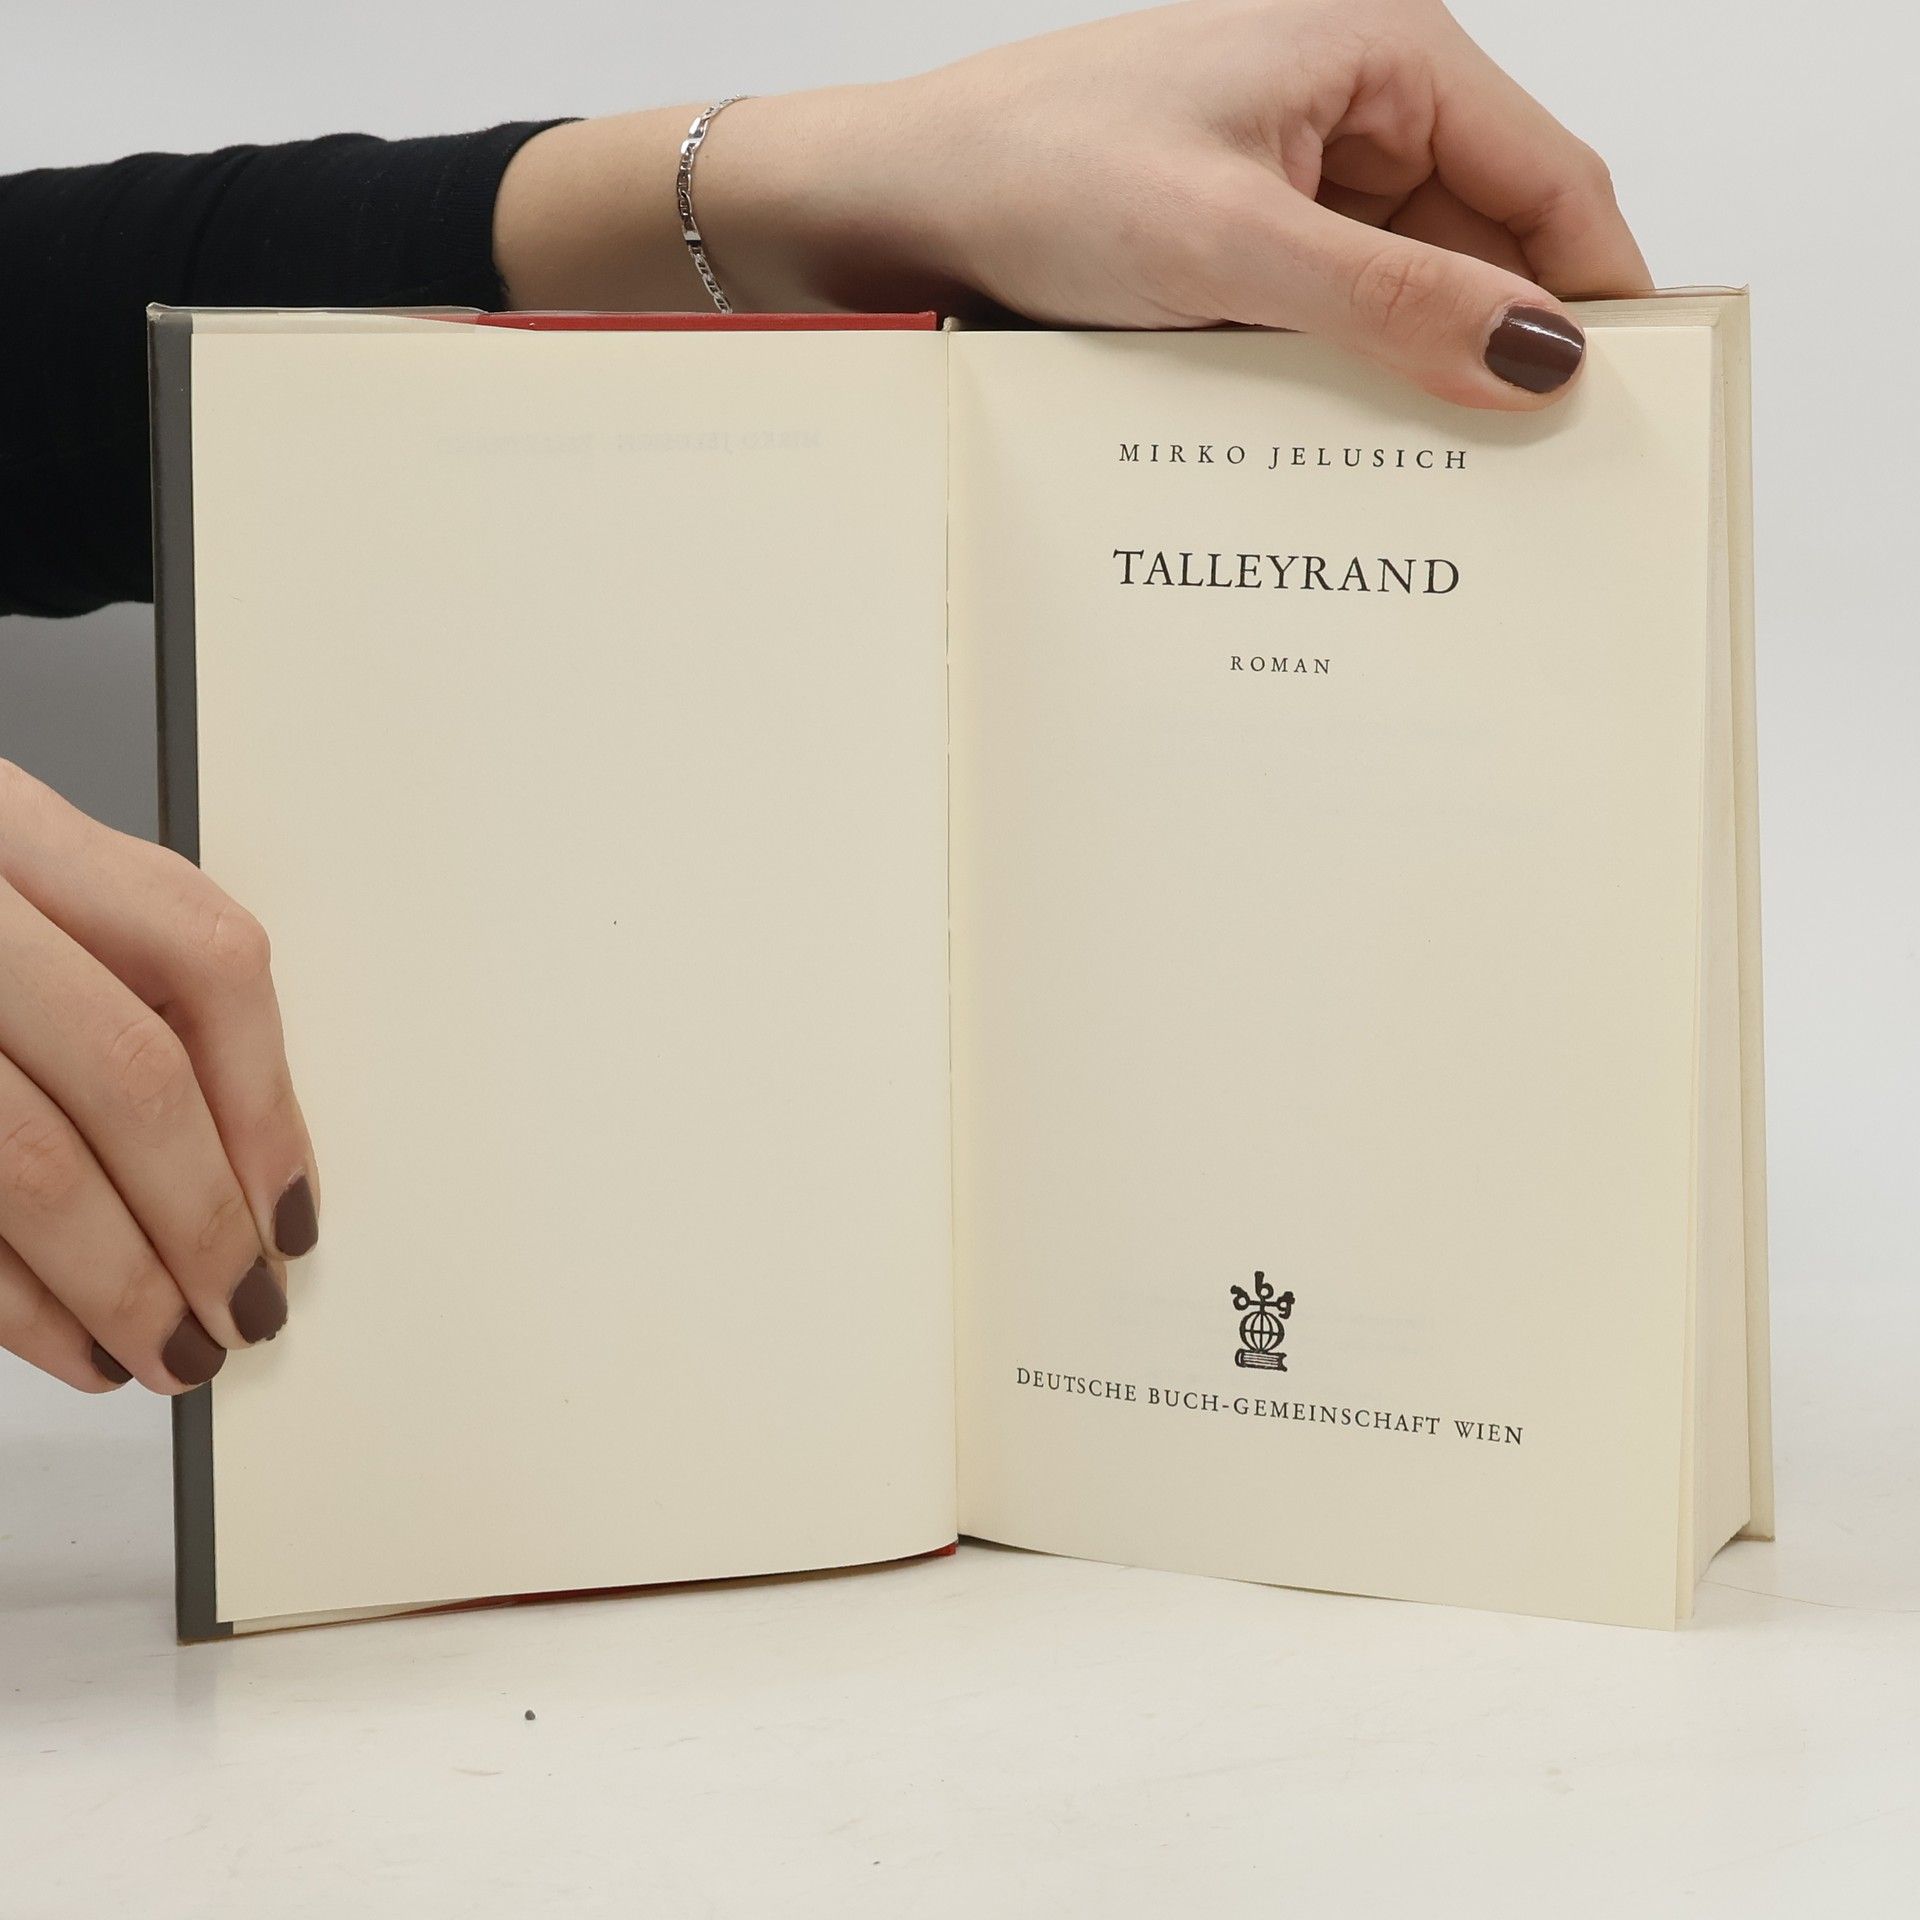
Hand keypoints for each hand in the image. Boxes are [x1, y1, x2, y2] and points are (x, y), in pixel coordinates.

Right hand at [0, 759, 317, 1393]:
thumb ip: (124, 991)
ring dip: (124, 1284)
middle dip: (204, 1220)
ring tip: (176, 1350)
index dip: (268, 1103)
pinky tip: (78, 1345)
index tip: (291, 1208)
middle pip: (130, 1075)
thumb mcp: (20, 905)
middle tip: (246, 1308)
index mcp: (16, 830)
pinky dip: (21, 1306)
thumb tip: (257, 1174)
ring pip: (36, 1164)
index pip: (208, 957)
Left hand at [496, 0, 1650, 409]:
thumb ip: (1393, 303)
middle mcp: (1353, 112)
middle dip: (1509, 350)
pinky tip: (1354, 449)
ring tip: (1449, 485)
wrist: (893, 198)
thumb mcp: (1231, 245)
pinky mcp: (1241, 243)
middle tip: (1541, 480)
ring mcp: (1294, 181)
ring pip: (1408, 292)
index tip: (1634, 408)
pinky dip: (1350, 378)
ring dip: (1424, 376)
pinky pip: (1332, 316)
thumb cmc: (1036, 171)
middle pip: (1487, 246)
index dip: (1601, 293)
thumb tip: (1540, 355)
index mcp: (1384, 60)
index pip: (1550, 182)